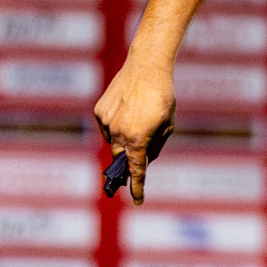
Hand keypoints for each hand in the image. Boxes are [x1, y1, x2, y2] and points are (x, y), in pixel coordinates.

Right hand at [93, 59, 175, 204]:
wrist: (147, 66)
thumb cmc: (162, 96)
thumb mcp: (167, 124)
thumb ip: (155, 146)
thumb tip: (144, 161)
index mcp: (138, 139)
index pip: (136, 170)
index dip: (137, 187)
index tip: (137, 200)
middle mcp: (119, 133)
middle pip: (121, 157)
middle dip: (128, 158)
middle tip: (137, 150)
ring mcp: (106, 122)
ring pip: (113, 141)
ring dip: (123, 137)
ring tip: (137, 115)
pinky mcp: (99, 111)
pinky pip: (106, 126)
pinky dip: (115, 124)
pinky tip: (126, 109)